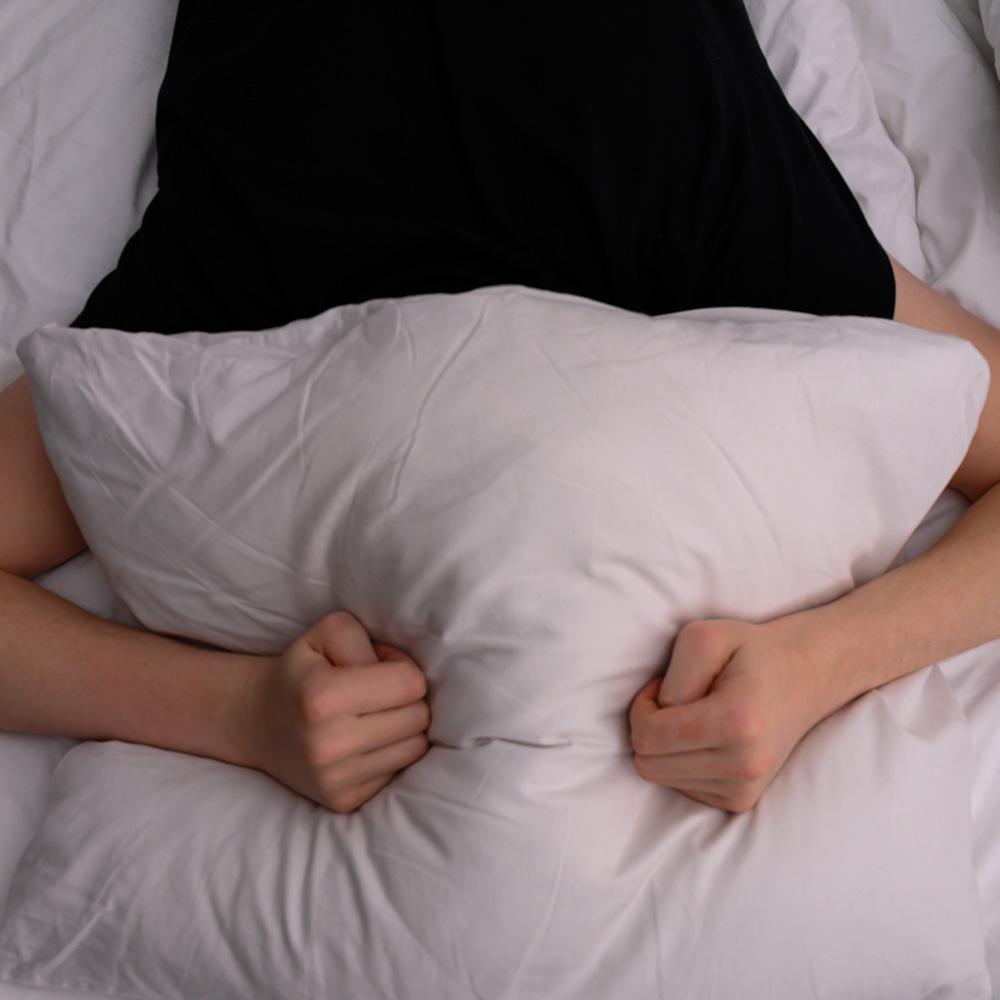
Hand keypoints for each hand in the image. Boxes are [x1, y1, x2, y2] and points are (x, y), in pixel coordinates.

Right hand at [246, 611, 430, 812]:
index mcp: (322, 696)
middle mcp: (327, 744)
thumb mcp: (326, 633)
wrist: (257, 724)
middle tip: (377, 693)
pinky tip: (362, 742)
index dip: (403, 669)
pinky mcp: (342, 802)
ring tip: (372, 717)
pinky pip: (398, 773)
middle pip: (418, 717)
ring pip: (415, 747)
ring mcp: (334, 779)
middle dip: (407, 699)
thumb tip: (405, 675)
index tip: (381, 668)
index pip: (410, 684)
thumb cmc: (302, 671)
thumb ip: (366, 640)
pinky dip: (388, 754)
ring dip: (403, 729)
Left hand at [628, 617, 835, 813]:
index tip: (661, 685)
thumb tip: (659, 717)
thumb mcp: (704, 637)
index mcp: (736, 723)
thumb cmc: (748, 651)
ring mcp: (745, 789)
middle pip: (648, 764)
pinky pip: (680, 788)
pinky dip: (682, 761)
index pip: (648, 735)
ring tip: (695, 715)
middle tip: (676, 699)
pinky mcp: (740, 801)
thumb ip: (675, 676)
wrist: (805, 676)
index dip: (641, 706)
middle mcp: (744, 765)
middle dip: (650, 728)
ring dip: (666, 746)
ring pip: (661, 778)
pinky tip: (706, 737)